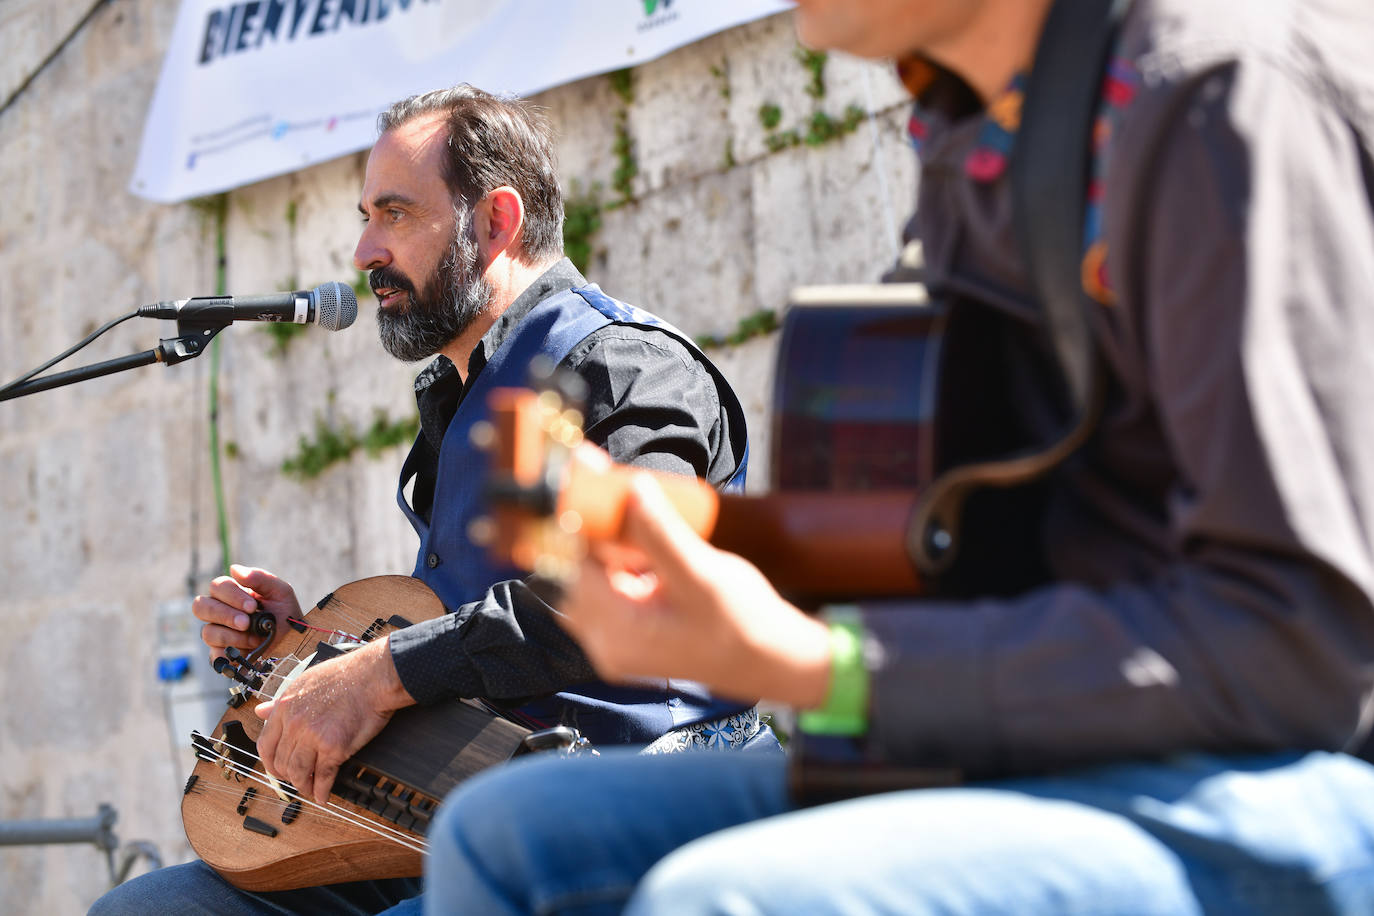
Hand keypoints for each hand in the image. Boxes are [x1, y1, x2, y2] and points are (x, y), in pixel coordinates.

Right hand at [192, 564, 301, 661]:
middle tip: (246, 623)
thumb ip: (260, 578)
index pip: (217, 586)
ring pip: (207, 632)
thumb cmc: (286, 615)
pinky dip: (232, 652)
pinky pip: (214, 654)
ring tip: (254, 639)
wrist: (295, 643)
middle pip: (200, 606)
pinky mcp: (220, 654)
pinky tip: (248, 650)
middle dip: (226, 615)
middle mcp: (220, 612)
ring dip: (232, 636)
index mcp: (232, 594)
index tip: (252, 607)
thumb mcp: (281, 592)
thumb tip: (234, 569)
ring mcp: (218, 633)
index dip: (232, 596)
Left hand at [253, 637, 413, 803]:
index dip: (271, 762)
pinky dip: (322, 791)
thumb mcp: (305, 681)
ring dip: (304, 786)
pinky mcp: (335, 748)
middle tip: (298, 779)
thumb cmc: (346, 675)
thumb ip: (281, 701)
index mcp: (285, 708)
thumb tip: (261, 711)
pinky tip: (323, 796)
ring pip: (299, 773)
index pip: (265, 745)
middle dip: (289, 776)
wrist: (375, 676)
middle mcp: (295, 724)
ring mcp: (313, 737)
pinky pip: (324, 777)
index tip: (278, 768)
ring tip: (311, 789)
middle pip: (282, 763)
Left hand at [557, 450, 833, 708]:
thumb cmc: (744, 623)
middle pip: (580, 573)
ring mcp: (618, 647)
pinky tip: (659, 560)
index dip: (588, 522)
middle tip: (633, 507)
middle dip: (603, 538)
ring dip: (617, 553)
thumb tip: (631, 487)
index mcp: (616, 633)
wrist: (776, 662)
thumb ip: (660, 532)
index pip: (578, 564)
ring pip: (596, 582)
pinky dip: (627, 570)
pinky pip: (614, 595)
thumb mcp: (702, 572)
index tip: (600, 483)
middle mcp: (607, 645)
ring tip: (656, 538)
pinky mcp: (633, 641)